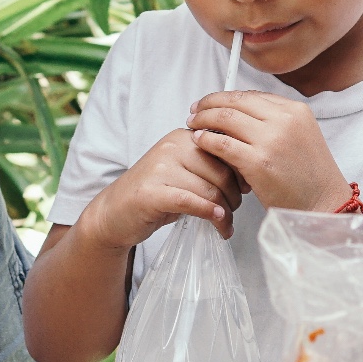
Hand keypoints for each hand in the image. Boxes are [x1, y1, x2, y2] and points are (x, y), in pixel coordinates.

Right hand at [74, 128, 242, 249]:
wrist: (114, 212)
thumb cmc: (156, 194)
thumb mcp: (184, 172)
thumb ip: (210, 167)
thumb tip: (248, 176)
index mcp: (183, 137)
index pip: (227, 150)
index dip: (242, 172)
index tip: (245, 190)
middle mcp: (172, 147)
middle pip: (222, 171)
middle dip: (234, 196)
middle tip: (232, 212)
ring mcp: (160, 168)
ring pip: (210, 189)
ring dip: (225, 212)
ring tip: (225, 225)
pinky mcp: (152, 192)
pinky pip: (192, 202)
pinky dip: (210, 214)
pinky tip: (218, 224)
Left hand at [186, 90, 352, 212]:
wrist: (324, 204)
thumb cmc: (309, 176)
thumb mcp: (299, 137)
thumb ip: (274, 122)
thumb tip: (237, 114)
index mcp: (296, 110)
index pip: (251, 95)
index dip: (225, 97)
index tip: (210, 103)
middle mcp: (284, 120)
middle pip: (235, 102)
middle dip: (209, 104)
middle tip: (194, 111)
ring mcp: (271, 140)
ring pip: (225, 118)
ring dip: (203, 119)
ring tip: (192, 125)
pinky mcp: (258, 162)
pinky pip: (222, 143)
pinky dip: (206, 140)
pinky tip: (199, 141)